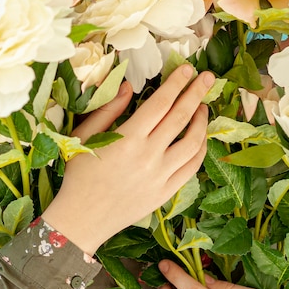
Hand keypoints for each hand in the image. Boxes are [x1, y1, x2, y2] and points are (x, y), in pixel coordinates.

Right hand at [42, 65, 213, 254]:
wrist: (81, 219)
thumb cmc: (79, 174)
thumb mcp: (86, 135)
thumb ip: (109, 109)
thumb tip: (128, 86)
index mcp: (128, 139)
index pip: (161, 103)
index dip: (176, 83)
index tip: (188, 69)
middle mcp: (149, 156)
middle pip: (181, 118)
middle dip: (196, 93)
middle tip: (208, 77)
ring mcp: (161, 176)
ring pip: (193, 144)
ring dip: (201, 121)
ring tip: (203, 107)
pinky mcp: (166, 193)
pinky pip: (192, 168)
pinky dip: (200, 149)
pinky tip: (199, 137)